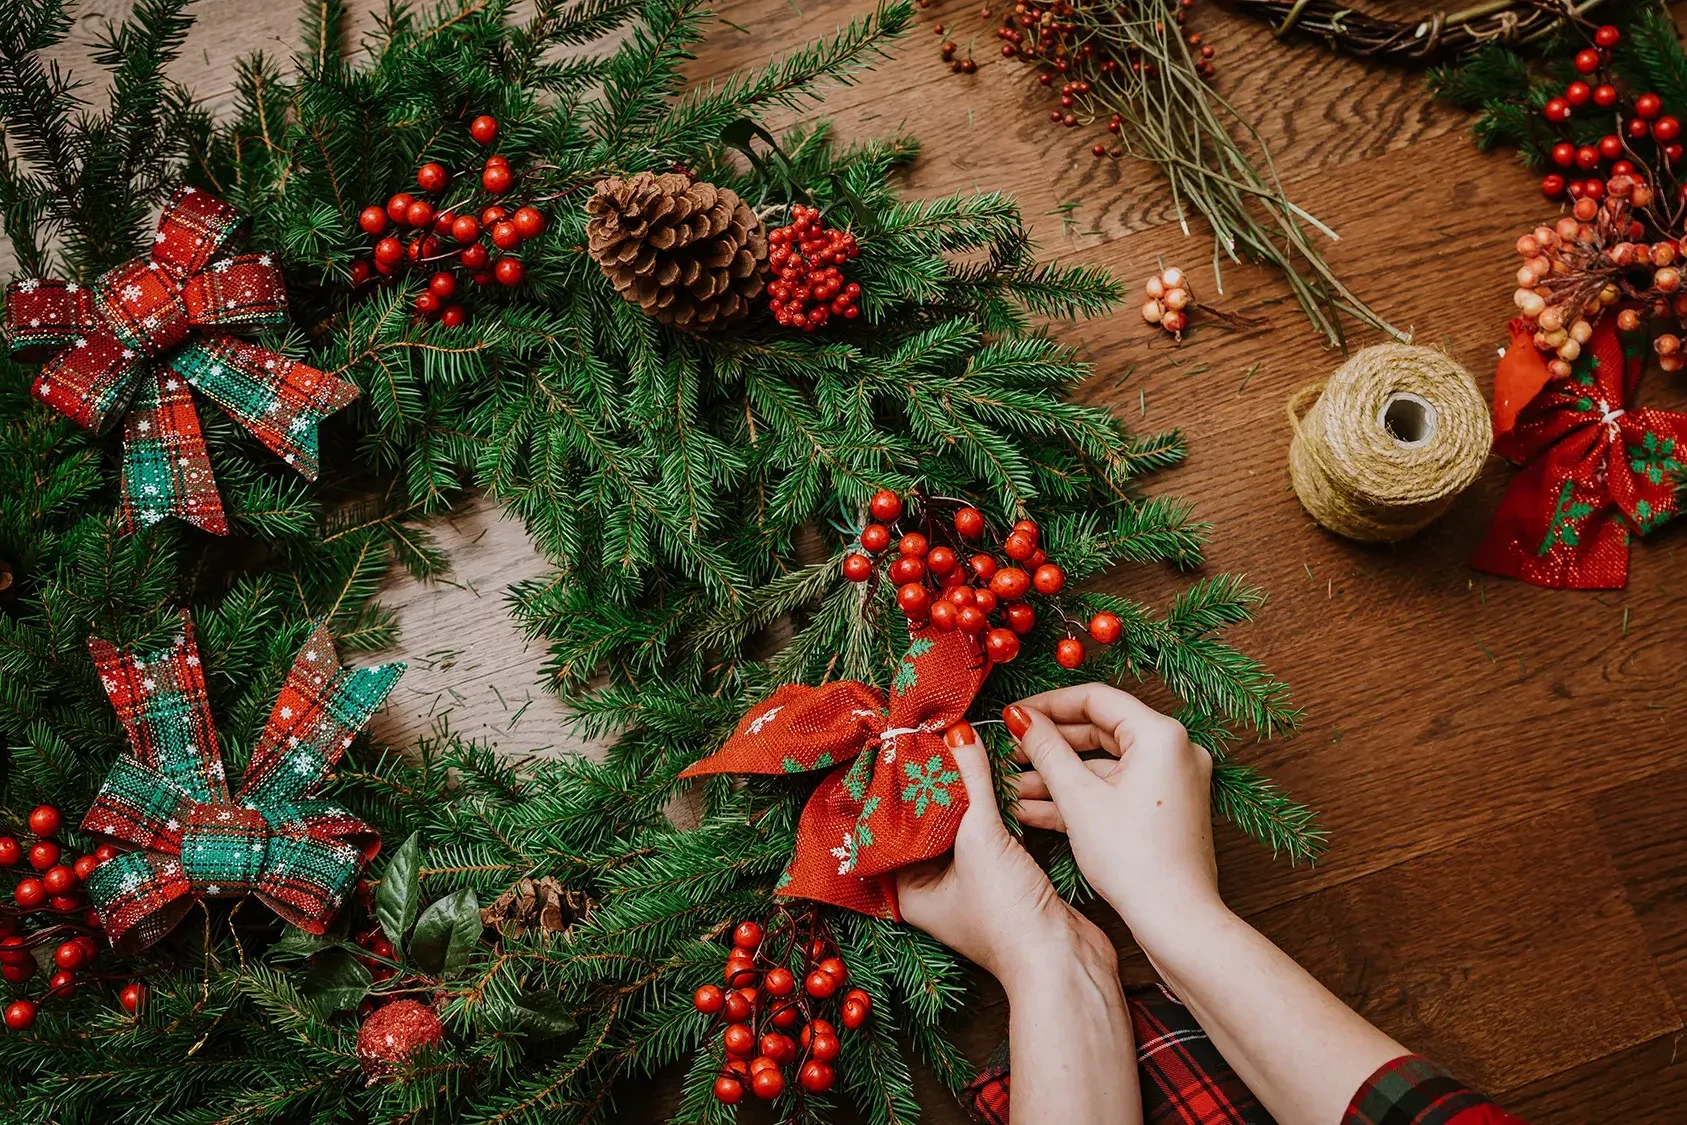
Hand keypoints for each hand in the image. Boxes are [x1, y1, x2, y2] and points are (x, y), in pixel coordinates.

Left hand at [896, 721, 1115, 991]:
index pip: (890, 827)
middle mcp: (933, 887)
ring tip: (961, 746)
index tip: (902, 746)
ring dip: (966, 791)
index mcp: (908, 888)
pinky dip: (992, 807)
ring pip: (960, 824)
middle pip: (926, 822)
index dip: (896, 787)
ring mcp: (970, 883)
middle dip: (932, 783)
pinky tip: (995, 776)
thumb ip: (969, 781)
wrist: (1065, 962)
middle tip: (932, 737)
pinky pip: (990, 832)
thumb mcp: (980, 839)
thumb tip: (957, 731)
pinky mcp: (1004, 878)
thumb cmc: (1008, 918)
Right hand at [1003, 684, 1221, 942]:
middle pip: (1100, 729)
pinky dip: (1081, 794)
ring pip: (1104, 763)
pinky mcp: (1164, 806)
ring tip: (1011, 784)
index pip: (1095, 698)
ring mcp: (1172, 779)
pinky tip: (1035, 808)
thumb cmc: (1133, 860)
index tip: (1011, 714)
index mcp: (1161, 735)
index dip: (1047, 704)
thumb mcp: (1078, 798)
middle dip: (1049, 744)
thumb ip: (1046, 749)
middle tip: (1008, 749)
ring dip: (1058, 774)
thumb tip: (1020, 718)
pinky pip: (1116, 787)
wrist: (1176, 919)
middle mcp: (1174, 750)